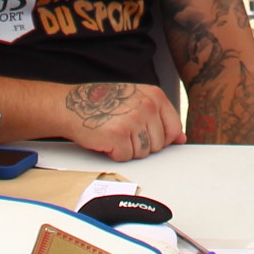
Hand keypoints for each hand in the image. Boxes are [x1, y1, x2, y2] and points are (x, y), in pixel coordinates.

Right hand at [61, 81, 185, 161]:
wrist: (72, 104)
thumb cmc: (104, 104)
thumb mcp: (137, 100)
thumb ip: (160, 117)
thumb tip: (180, 138)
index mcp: (154, 96)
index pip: (174, 128)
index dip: (163, 139)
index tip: (149, 137)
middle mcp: (147, 106)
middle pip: (158, 145)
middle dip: (142, 144)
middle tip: (124, 132)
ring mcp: (133, 120)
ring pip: (143, 153)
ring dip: (128, 149)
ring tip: (115, 133)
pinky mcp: (118, 135)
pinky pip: (125, 157)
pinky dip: (114, 153)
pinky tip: (106, 139)